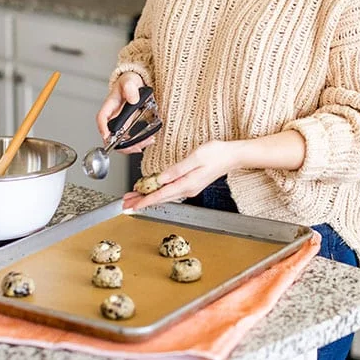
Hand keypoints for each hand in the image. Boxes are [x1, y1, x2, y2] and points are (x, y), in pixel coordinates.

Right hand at [94, 72, 151, 153]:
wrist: (135, 83)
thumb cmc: (129, 81)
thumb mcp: (130, 80)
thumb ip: (130, 87)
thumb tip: (133, 98)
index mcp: (110, 104)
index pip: (102, 117)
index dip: (103, 128)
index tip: (107, 136)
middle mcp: (113, 115)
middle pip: (110, 135)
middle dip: (122, 144)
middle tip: (135, 146)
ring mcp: (120, 122)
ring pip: (120, 140)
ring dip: (131, 145)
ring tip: (146, 142)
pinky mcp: (127, 125)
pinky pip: (129, 138)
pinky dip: (137, 142)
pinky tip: (147, 140)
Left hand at [122, 140, 238, 211]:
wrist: (232, 156)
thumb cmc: (217, 154)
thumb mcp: (196, 157)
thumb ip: (177, 169)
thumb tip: (161, 179)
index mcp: (187, 184)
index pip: (161, 195)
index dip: (144, 200)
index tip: (132, 205)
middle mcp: (187, 189)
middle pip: (160, 198)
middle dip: (142, 201)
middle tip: (126, 203)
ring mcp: (189, 188)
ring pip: (164, 196)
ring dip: (148, 197)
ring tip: (134, 197)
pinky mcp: (191, 185)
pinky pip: (170, 192)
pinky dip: (158, 193)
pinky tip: (153, 190)